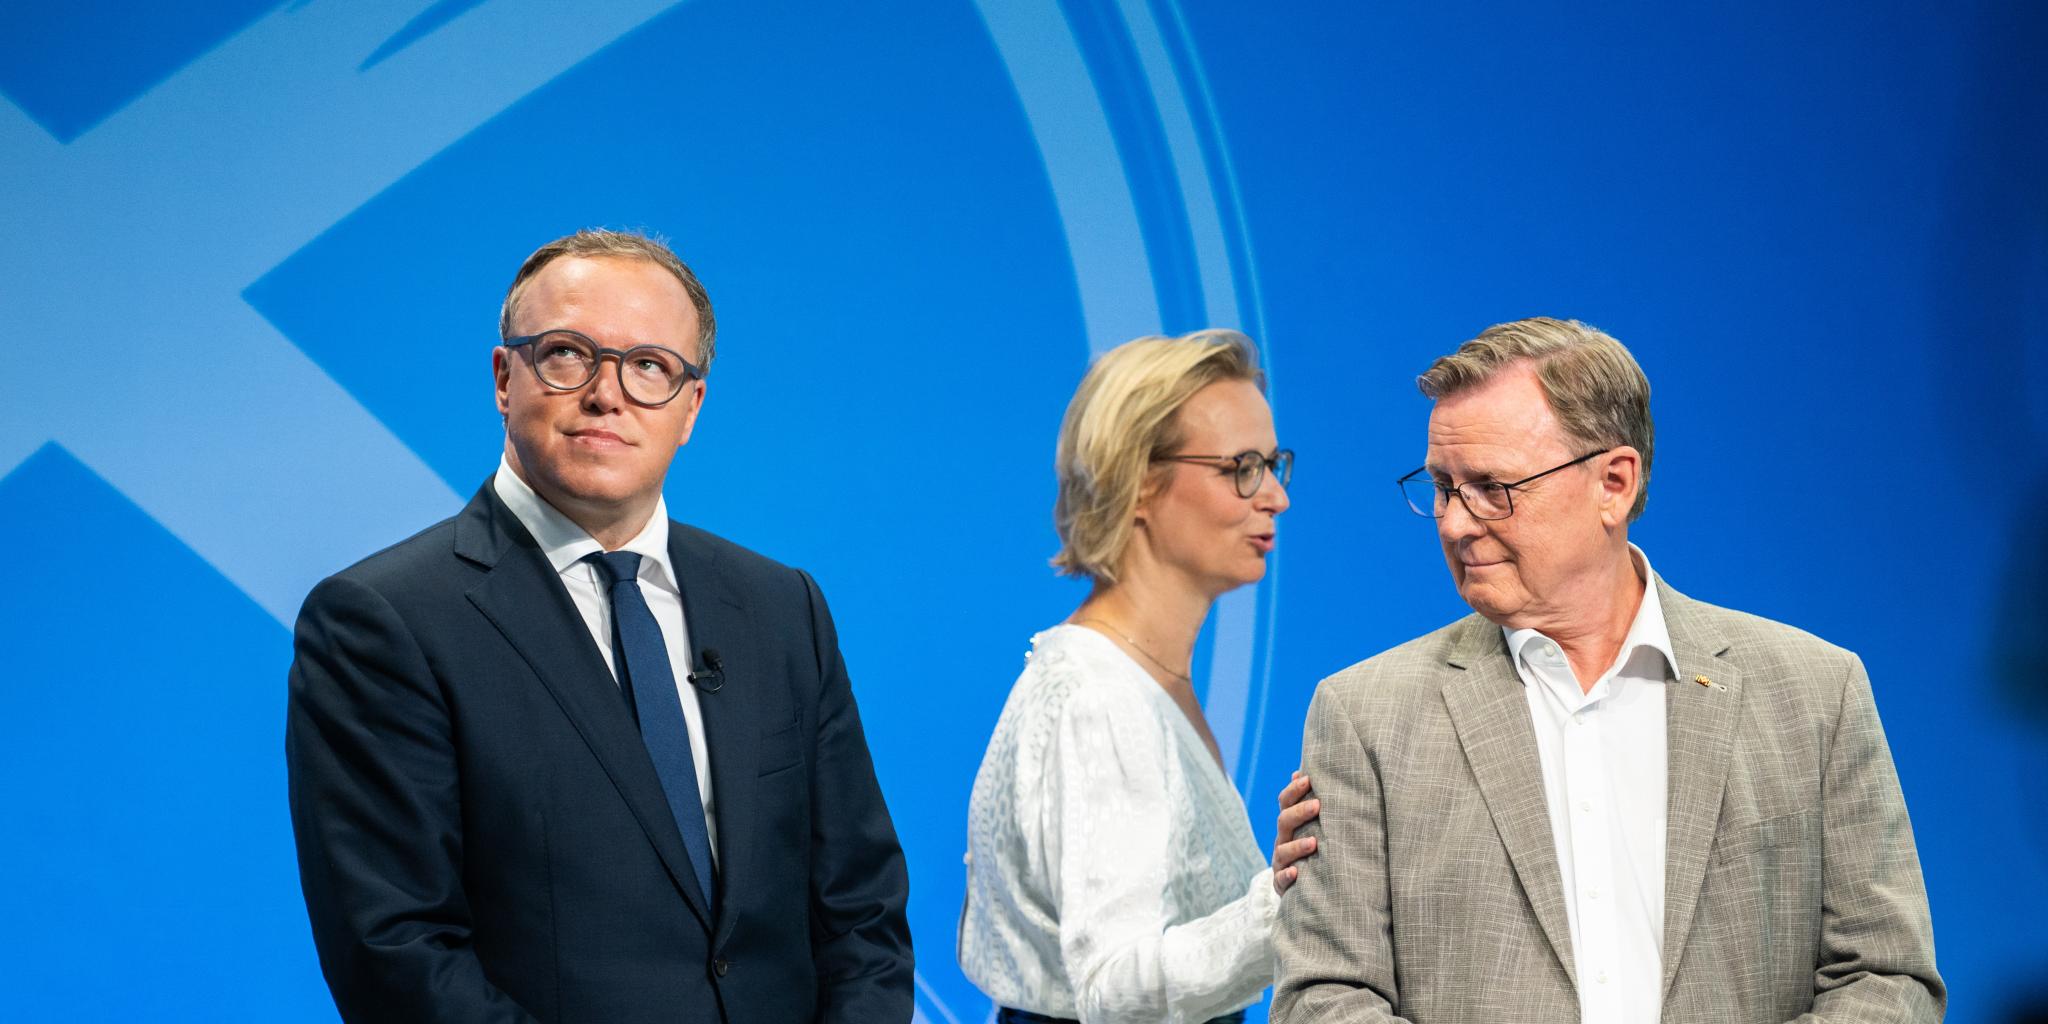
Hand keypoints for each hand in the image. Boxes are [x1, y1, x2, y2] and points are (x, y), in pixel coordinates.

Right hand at [1271, 769, 1319, 894]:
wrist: (1304, 886)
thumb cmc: (1313, 849)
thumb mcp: (1312, 825)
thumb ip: (1311, 801)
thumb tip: (1304, 770)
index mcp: (1289, 825)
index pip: (1286, 802)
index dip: (1294, 790)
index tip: (1308, 779)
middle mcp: (1283, 841)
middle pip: (1284, 822)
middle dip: (1299, 813)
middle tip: (1317, 805)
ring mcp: (1281, 863)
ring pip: (1282, 851)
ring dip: (1296, 846)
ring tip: (1313, 843)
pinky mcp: (1282, 885)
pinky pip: (1280, 880)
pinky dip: (1287, 876)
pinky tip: (1296, 872)